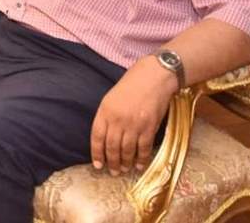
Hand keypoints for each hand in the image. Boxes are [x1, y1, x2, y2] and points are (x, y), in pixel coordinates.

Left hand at [90, 57, 176, 174]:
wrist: (152, 78)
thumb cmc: (130, 86)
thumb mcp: (110, 99)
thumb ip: (106, 117)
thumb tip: (104, 138)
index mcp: (105, 111)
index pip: (97, 137)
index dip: (96, 153)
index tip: (97, 164)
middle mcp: (118, 120)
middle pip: (112, 147)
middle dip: (112, 162)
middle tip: (113, 171)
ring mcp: (134, 124)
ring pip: (127, 150)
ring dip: (125, 163)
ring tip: (124, 170)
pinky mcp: (149, 127)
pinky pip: (143, 148)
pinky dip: (141, 159)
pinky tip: (139, 165)